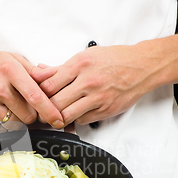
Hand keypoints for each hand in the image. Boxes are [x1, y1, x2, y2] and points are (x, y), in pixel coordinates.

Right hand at [0, 44, 63, 127]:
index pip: (35, 96)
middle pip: (28, 115)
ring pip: (15, 123)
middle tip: (28, 106)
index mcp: (10, 72)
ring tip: (11, 104)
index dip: (49, 111)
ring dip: (18, 117)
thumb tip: (53, 74)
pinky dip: (4, 119)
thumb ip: (34, 70)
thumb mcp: (13, 59)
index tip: (58, 119)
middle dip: (32, 114)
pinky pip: (0, 124)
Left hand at [34, 45, 153, 124]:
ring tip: (55, 116)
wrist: (142, 66)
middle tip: (40, 112)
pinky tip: (75, 114)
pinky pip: (82, 120)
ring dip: (58, 118)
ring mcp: (97, 97)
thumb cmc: (114, 59)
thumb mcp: (85, 56)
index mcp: (79, 65)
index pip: (48, 85)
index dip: (38, 94)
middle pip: (55, 103)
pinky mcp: (105, 110)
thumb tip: (38, 72)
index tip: (35, 97)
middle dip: (44, 110)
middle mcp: (88, 82)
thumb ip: (60, 67)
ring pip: (67, 115)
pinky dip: (75, 119)